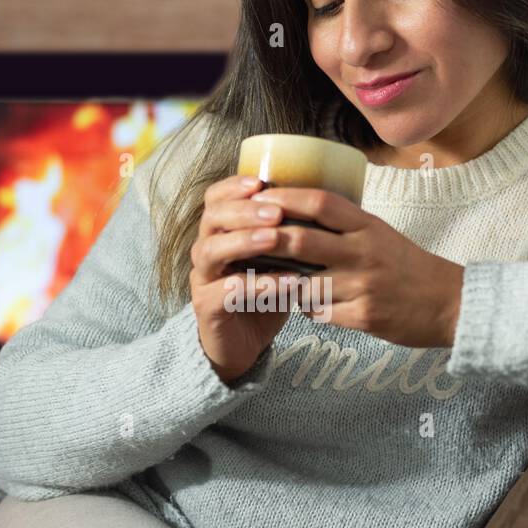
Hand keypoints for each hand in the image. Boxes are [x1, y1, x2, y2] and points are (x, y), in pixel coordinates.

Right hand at [189, 174, 301, 383]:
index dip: (233, 187)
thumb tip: (324, 206)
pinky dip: (257, 285)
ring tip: (274, 238)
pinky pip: (228, 291)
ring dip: (244, 242)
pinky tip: (286, 281)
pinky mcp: (207, 308)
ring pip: (212, 251)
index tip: (260, 181)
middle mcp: (206, 251)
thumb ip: (287, 235)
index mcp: (219, 232)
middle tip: (274, 211)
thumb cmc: (262, 295)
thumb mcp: (276, 260)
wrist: (243, 345)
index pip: (215, 199)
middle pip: (212, 219)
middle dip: (244, 211)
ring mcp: (203, 279)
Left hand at [246, 186, 465, 348]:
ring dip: (279, 281)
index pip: (320, 203)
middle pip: (302, 241)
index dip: (285, 198)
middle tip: (241, 240)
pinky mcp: (363, 318)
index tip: (258, 198)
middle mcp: (364, 253)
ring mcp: (363, 287)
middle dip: (267, 240)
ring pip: (303, 283)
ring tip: (261, 276)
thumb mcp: (380, 233)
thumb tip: (298, 209)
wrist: (449, 304)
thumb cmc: (408, 266)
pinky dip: (303, 307)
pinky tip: (298, 303)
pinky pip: (318, 313)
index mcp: (368, 226)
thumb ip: (344, 224)